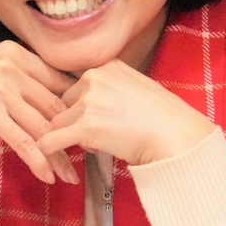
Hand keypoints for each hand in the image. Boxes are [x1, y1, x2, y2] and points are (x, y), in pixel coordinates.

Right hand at [0, 40, 78, 183]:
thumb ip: (21, 77)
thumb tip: (55, 99)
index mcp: (16, 53)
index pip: (58, 81)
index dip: (76, 108)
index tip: (86, 127)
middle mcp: (11, 67)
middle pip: (54, 106)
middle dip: (73, 135)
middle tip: (86, 156)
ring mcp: (1, 88)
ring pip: (42, 127)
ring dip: (59, 155)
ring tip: (70, 175)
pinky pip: (23, 141)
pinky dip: (38, 161)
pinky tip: (47, 176)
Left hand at [35, 60, 217, 165]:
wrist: (177, 137)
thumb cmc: (165, 118)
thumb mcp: (137, 88)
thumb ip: (113, 89)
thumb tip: (96, 105)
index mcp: (107, 66)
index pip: (78, 86)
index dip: (82, 106)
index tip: (94, 120)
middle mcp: (94, 78)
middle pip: (65, 103)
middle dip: (74, 121)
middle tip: (97, 136)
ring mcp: (89, 102)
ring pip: (58, 123)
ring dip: (70, 137)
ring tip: (95, 147)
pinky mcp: (85, 127)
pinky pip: (51, 140)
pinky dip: (47, 150)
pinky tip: (50, 159)